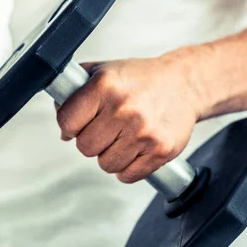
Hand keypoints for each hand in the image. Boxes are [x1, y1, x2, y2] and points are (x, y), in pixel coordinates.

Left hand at [55, 53, 199, 183]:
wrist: (184, 83)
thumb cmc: (141, 78)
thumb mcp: (104, 71)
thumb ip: (75, 92)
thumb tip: (63, 130)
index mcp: (105, 85)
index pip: (67, 121)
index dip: (70, 125)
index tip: (79, 122)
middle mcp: (124, 108)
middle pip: (85, 147)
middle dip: (92, 140)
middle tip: (107, 127)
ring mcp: (143, 131)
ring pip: (105, 164)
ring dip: (111, 154)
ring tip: (124, 134)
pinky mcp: (160, 151)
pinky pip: (127, 175)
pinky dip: (128, 166)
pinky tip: (136, 146)